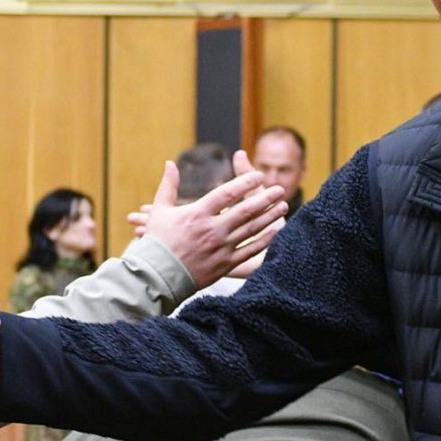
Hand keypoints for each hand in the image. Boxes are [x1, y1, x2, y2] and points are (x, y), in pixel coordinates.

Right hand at [144, 160, 286, 288]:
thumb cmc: (158, 241)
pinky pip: (250, 250)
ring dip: (270, 216)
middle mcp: (212, 229)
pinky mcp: (225, 264)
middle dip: (266, 198)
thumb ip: (168, 185)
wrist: (157, 277)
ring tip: (283, 206)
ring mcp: (220, 248)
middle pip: (246, 210)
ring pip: (251, 229)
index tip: (260, 175)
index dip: (246, 182)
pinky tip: (276, 231)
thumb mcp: (159, 210)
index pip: (228, 193)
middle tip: (280, 189)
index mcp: (197, 213)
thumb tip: (169, 163)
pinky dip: (265, 240)